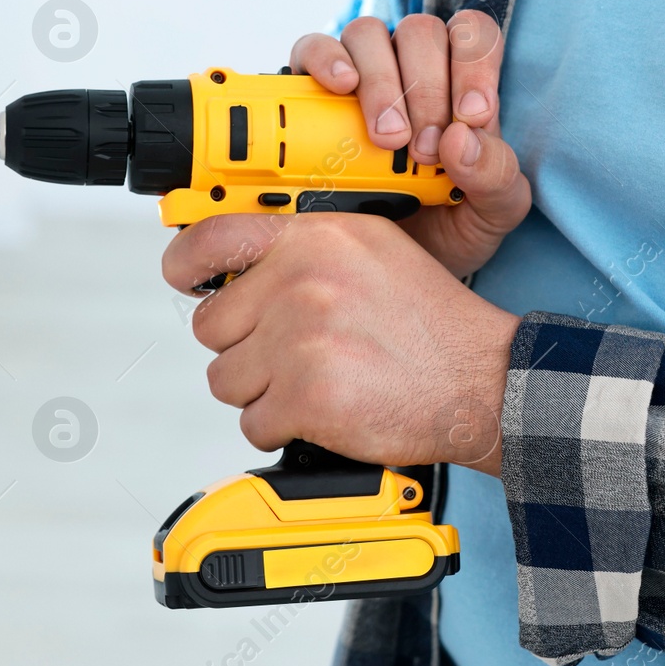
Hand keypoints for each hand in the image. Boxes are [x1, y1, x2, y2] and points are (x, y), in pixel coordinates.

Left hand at [163, 212, 516, 474]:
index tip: (180, 276)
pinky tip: (327, 410)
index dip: (183, 262)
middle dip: (245, 347)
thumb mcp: (372, 252)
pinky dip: (284, 428)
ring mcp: (300, 338)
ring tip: (317, 382)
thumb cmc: (432, 324)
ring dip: (262, 392)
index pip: (214, 237)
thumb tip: (237, 268)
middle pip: (212, 324)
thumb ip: (304, 252)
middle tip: (294, 354)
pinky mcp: (305, 395)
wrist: (484, 380)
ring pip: (225, 379)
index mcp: (315, 237)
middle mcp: (302, 280)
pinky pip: (253, 423)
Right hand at [290, 10, 530, 277]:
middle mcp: (411, 64)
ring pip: (368, 34)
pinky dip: (325, 60)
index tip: (470, 118)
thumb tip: (459, 138)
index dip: (474, 64)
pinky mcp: (313, 87)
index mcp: (461, 80)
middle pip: (420, 32)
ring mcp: (361, 70)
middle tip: (422, 151)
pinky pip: (313, 48)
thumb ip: (496, 176)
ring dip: (380, 82)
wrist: (387, 260)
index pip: (473, 35)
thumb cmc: (448, 224)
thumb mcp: (491, 212)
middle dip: (426, 90)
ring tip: (384, 138)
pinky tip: (340, 87)